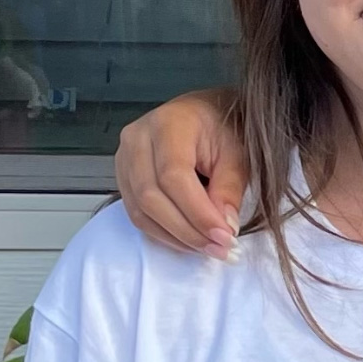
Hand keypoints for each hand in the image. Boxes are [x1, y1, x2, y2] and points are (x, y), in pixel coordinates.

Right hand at [114, 89, 247, 259]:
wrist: (207, 112)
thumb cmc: (225, 126)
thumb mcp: (239, 151)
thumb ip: (229, 188)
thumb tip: (223, 228)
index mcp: (168, 123)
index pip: (174, 176)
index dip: (198, 212)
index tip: (224, 236)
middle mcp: (137, 139)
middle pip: (152, 197)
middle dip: (187, 230)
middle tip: (219, 249)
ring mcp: (124, 158)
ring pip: (141, 210)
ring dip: (175, 236)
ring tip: (208, 249)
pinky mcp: (123, 176)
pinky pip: (137, 212)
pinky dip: (163, 232)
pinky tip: (188, 241)